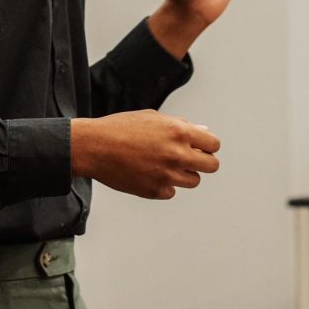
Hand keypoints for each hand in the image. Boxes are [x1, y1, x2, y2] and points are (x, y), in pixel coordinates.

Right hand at [70, 110, 220, 199]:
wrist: (94, 147)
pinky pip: (172, 191)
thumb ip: (181, 125)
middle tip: (189, 158)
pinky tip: (148, 173)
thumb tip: (203, 132)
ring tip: (164, 164)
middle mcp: (176, 154)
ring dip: (184, 174)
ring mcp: (167, 175)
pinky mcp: (155, 191)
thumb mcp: (153, 118)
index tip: (199, 147)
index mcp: (178, 131)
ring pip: (194, 181)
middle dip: (203, 161)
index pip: (214, 144)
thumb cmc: (121, 128)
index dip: (208, 145)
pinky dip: (164, 184)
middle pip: (211, 166)